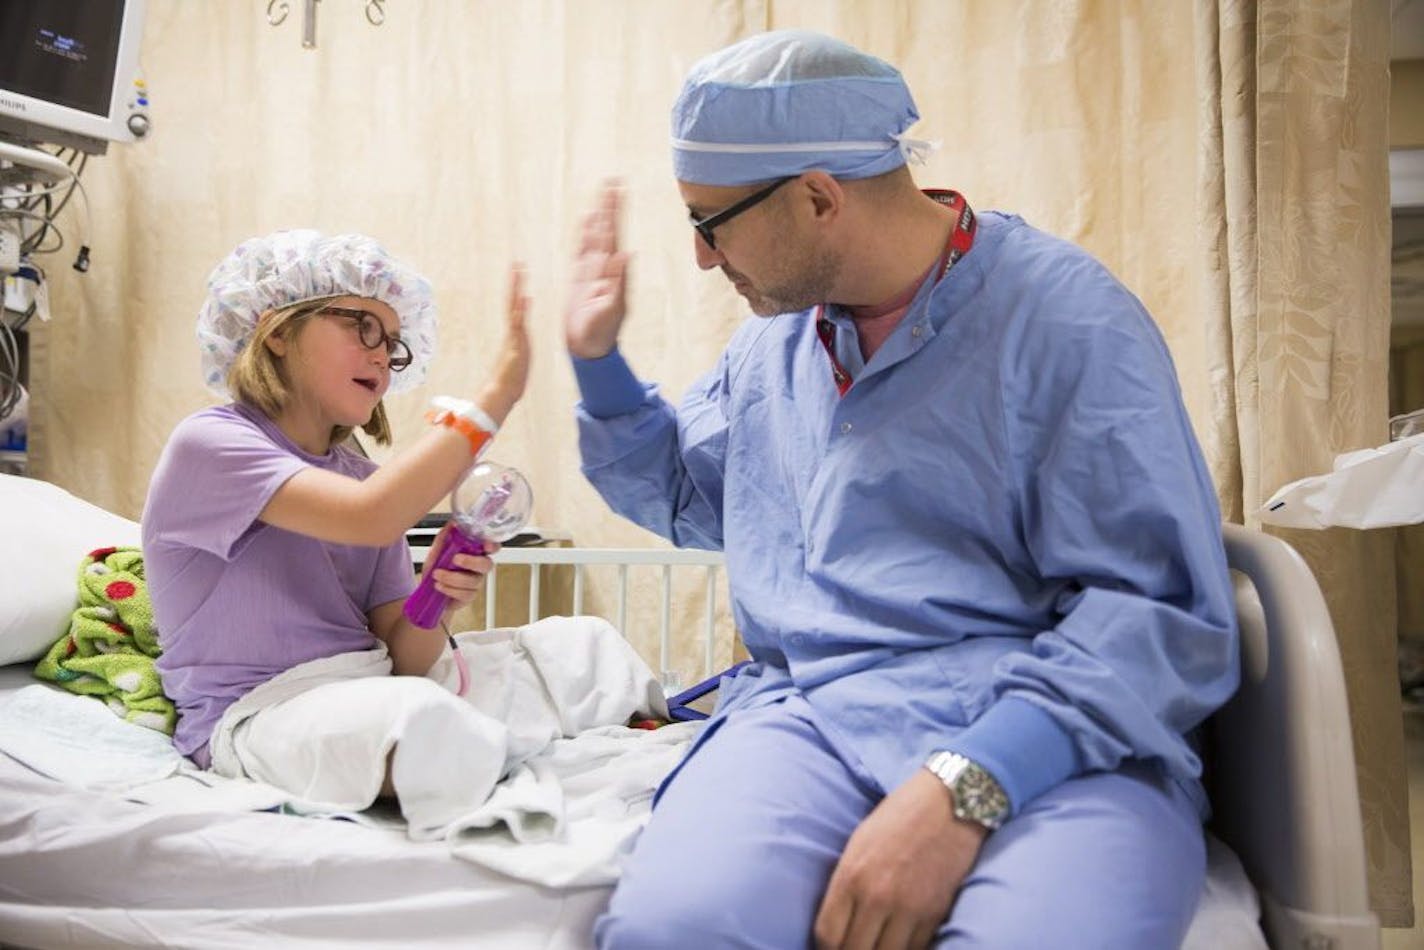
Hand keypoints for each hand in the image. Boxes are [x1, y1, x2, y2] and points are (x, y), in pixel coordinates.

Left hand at [426, 524, 499, 612]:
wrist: (428, 591)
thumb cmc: (437, 569)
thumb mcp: (437, 551)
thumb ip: (444, 538)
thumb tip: (452, 524)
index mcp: (475, 553)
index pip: (492, 548)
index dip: (493, 546)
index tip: (486, 545)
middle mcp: (478, 568)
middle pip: (487, 565)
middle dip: (472, 562)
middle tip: (455, 559)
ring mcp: (475, 583)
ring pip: (472, 581)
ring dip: (452, 577)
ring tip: (436, 574)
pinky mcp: (469, 596)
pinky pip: (464, 594)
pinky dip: (449, 589)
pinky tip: (439, 585)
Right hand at [478, 265, 530, 426]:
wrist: (500, 394)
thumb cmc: (509, 384)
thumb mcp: (518, 366)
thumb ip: (517, 358)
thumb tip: (517, 358)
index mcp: (514, 336)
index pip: (515, 309)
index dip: (516, 293)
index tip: (518, 277)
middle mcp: (513, 333)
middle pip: (512, 302)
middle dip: (515, 283)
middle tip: (517, 263)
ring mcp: (513, 337)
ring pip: (514, 308)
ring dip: (517, 289)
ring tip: (519, 270)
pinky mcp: (515, 345)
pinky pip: (518, 324)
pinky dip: (521, 310)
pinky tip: (525, 297)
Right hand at [565, 182, 629, 359]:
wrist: (589, 348)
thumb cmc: (602, 332)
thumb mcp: (613, 308)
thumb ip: (619, 281)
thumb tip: (628, 253)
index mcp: (613, 269)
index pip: (614, 232)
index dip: (616, 210)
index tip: (619, 188)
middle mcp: (604, 266)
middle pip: (606, 228)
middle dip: (608, 204)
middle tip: (612, 180)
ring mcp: (591, 271)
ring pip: (594, 235)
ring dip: (597, 215)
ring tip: (601, 194)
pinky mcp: (579, 278)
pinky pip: (581, 250)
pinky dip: (583, 233)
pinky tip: (586, 220)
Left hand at [814, 769, 986, 949]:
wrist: (948, 803)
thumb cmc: (898, 817)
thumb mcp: (858, 843)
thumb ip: (845, 884)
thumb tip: (838, 921)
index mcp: (851, 875)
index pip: (827, 936)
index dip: (826, 948)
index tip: (831, 946)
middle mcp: (877, 896)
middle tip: (854, 946)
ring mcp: (909, 908)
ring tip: (876, 944)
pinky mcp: (935, 913)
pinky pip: (915, 949)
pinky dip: (906, 949)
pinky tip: (899, 941)